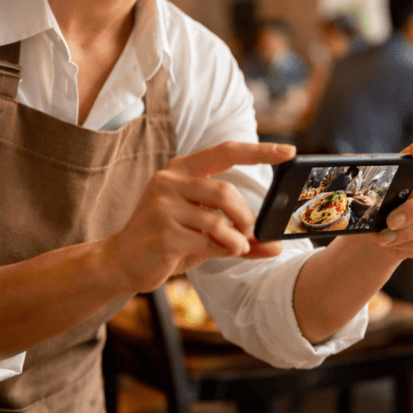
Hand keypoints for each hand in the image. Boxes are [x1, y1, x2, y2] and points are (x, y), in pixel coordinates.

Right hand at [102, 140, 292, 293]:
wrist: (123, 262)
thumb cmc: (169, 240)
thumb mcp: (204, 231)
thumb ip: (239, 234)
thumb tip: (276, 246)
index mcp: (181, 170)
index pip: (225, 151)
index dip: (259, 151)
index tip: (289, 151)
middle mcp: (169, 180)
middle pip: (226, 191)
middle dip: (246, 217)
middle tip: (251, 233)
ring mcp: (162, 205)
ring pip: (219, 219)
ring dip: (237, 238)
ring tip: (236, 246)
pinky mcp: (163, 232)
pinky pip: (208, 240)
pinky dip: (224, 249)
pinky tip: (218, 252)